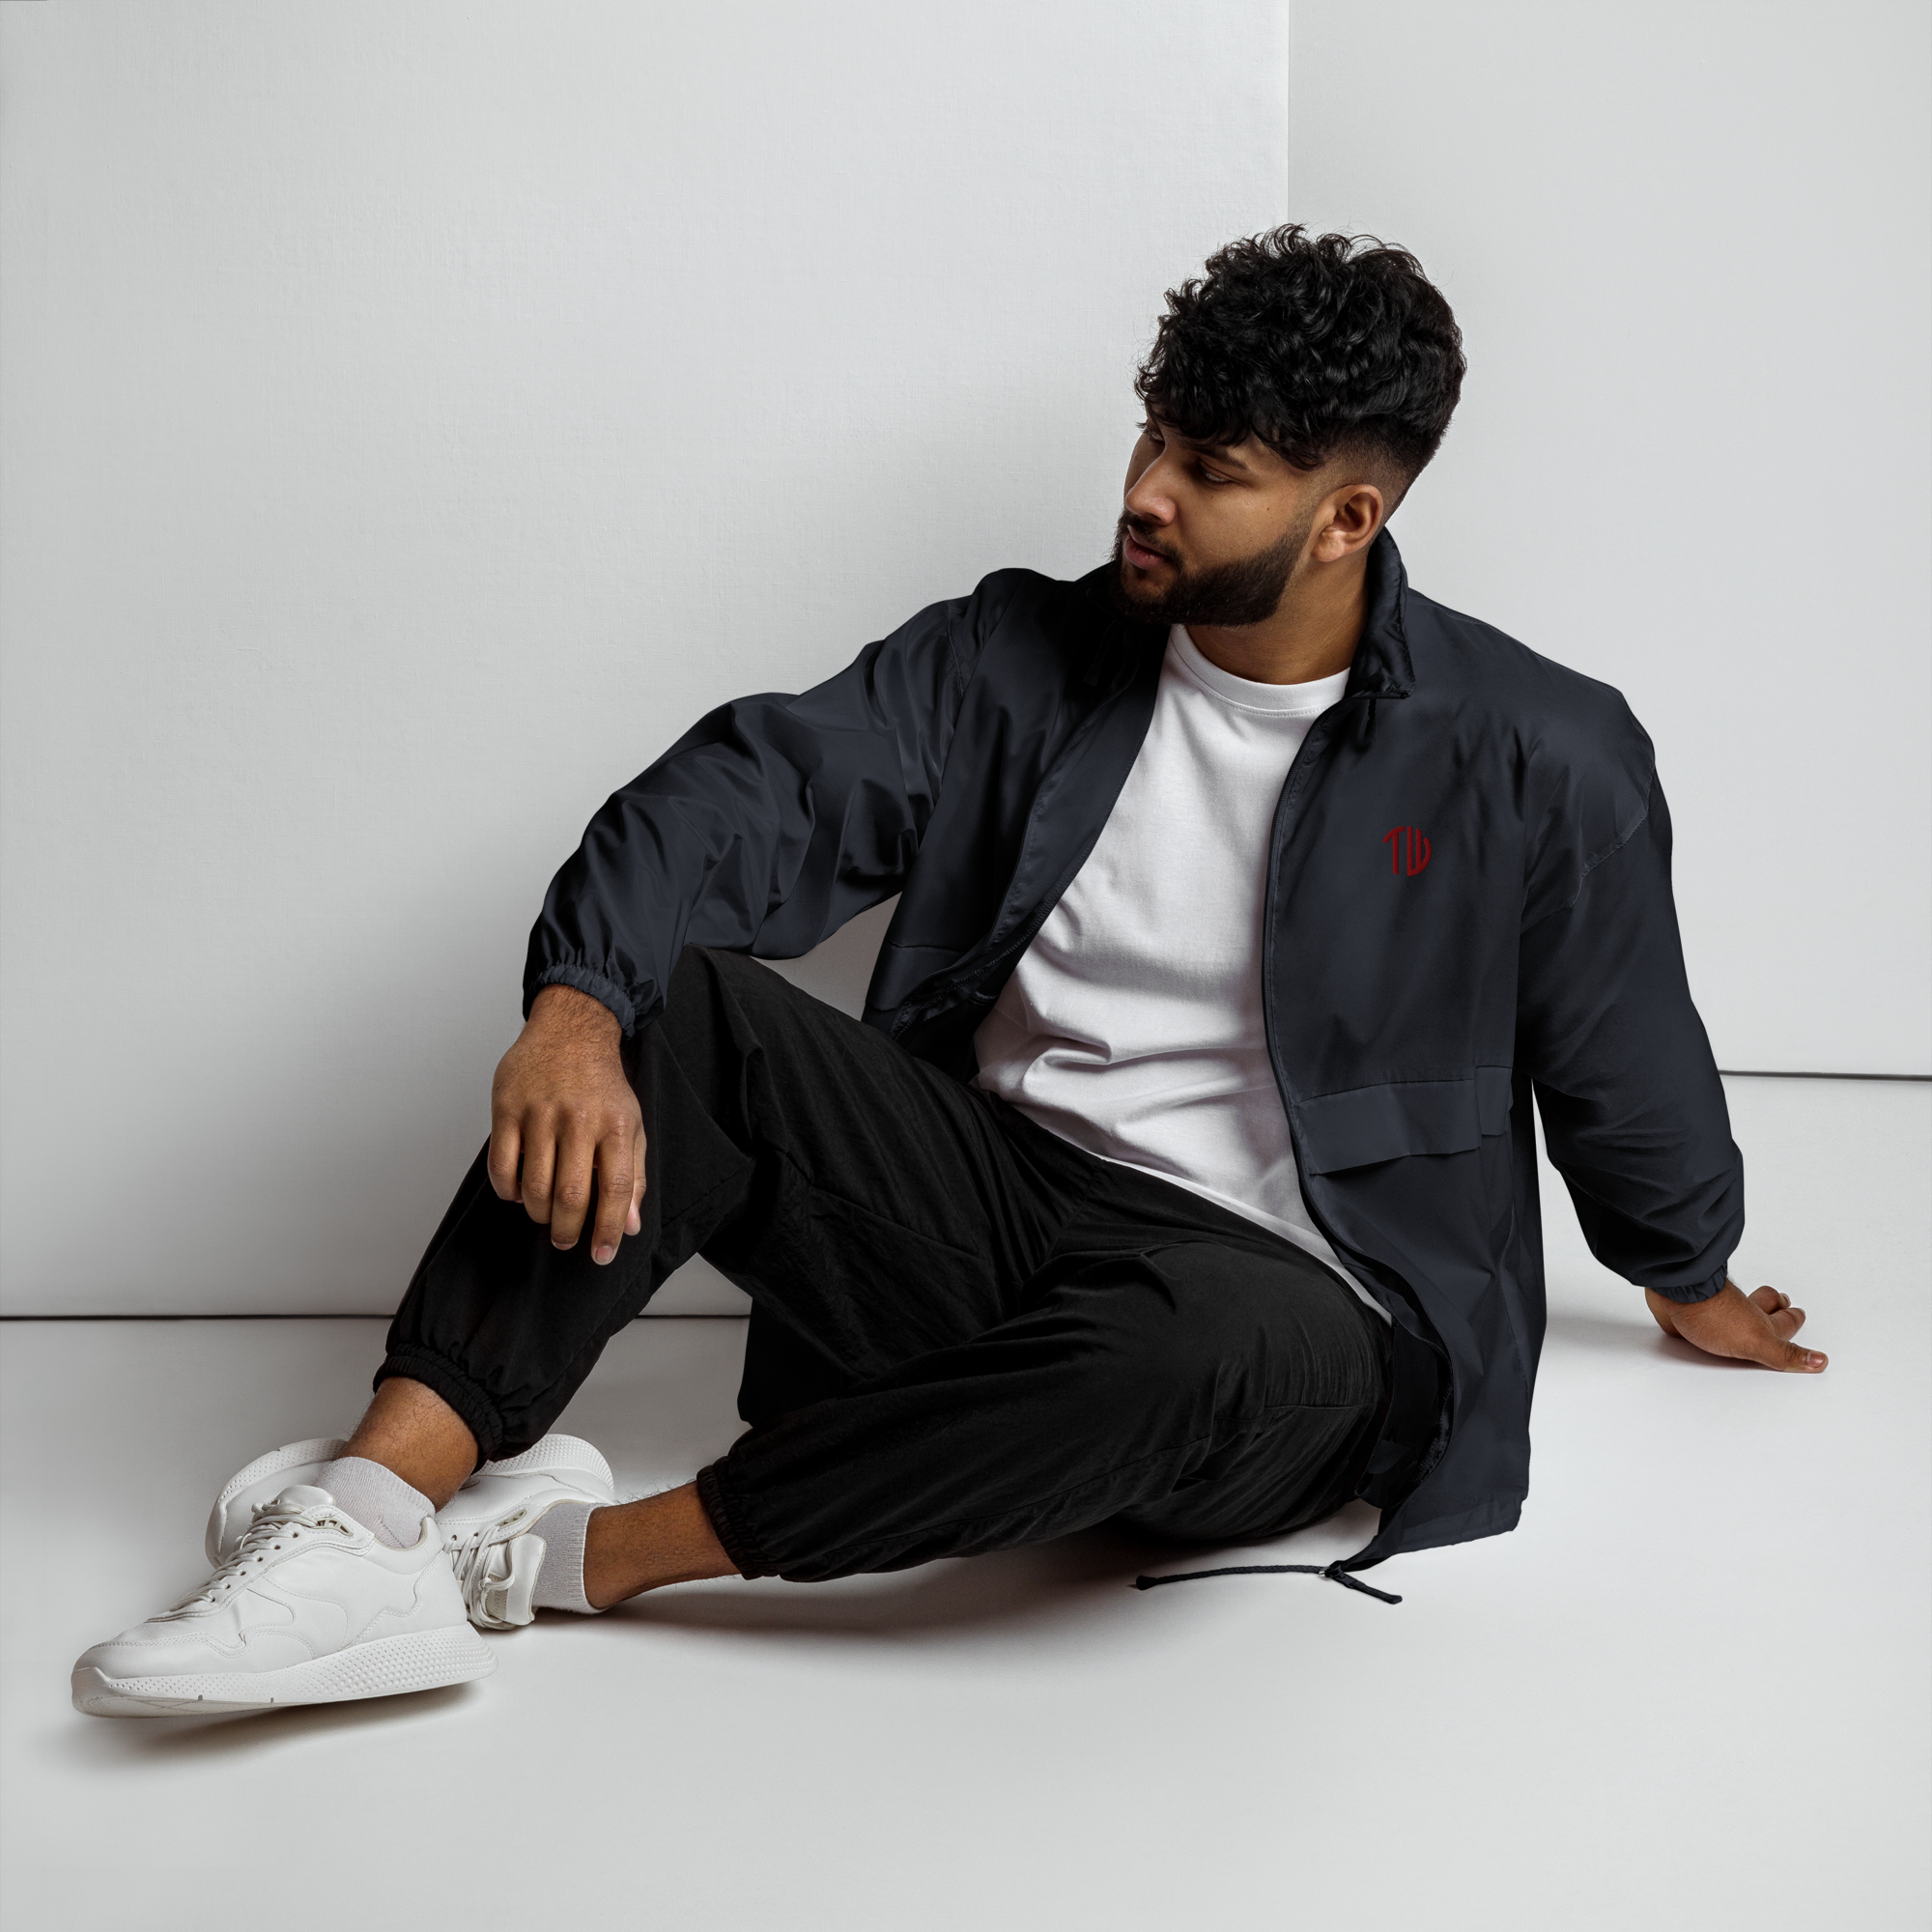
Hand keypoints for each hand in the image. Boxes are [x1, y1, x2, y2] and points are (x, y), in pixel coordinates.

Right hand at [487, 985, 645, 1264]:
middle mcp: (579, 1120)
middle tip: (566, 1240)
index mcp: (616, 1125)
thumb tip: (630, 1224)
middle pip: (570, 1195)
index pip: (614, 1190)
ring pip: (533, 1186)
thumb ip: (632, 1174)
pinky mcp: (507, 1108)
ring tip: (544, 1216)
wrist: (571, 1031)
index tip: (601, 1255)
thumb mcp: (631, 1124)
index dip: (607, 1230)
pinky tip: (519, 1191)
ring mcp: (540, 1113)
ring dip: (537, 1213)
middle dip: (568, 1230)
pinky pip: (501, 1165)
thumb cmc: (602, 1084)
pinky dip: (508, 1189)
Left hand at [1644, 1280, 1825, 1372]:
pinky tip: (1700, 1318)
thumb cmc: (1715, 1315)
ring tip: (1749, 1308)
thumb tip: (1821, 1361)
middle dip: (1774, 1304)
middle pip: (1763, 1304)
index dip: (1792, 1318)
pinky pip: (1701, 1313)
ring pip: (1734, 1307)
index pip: (1783, 1320)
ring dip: (1743, 1307)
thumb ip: (1784, 1354)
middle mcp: (1739, 1312)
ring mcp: (1714, 1309)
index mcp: (1759, 1322)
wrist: (1675, 1294)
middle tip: (1782, 1303)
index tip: (1799, 1313)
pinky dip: (1704, 1314)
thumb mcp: (1757, 1341)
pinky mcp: (1688, 1312)